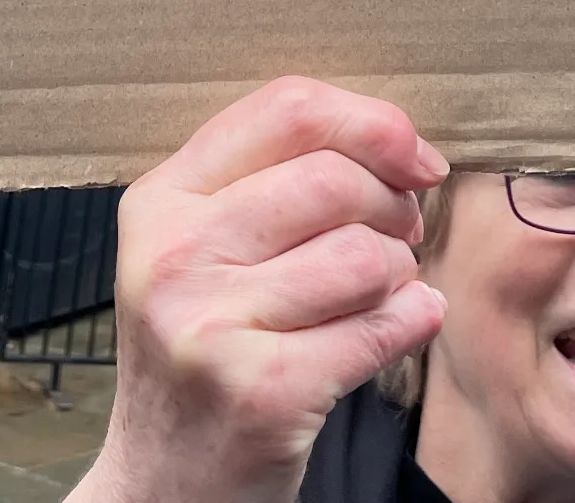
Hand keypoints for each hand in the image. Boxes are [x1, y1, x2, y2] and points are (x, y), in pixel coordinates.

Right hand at [72, 78, 448, 502]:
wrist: (164, 485)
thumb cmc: (208, 349)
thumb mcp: (206, 250)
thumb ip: (278, 181)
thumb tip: (408, 149)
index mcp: (160, 200)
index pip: (285, 109)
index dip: (371, 123)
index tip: (414, 159)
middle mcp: (171, 255)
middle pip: (332, 178)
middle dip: (392, 206)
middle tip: (398, 239)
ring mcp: (208, 325)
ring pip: (362, 255)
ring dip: (398, 275)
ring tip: (379, 295)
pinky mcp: (260, 392)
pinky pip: (379, 329)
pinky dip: (412, 323)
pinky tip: (401, 327)